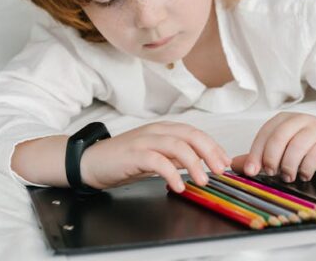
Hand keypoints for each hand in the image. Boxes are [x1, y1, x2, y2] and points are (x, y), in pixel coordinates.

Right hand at [80, 121, 230, 191]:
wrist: (90, 162)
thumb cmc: (122, 160)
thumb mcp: (154, 156)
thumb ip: (175, 156)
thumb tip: (198, 161)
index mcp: (163, 130)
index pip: (195, 133)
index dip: (213, 146)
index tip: (224, 161)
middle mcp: (156, 131)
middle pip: (190, 135)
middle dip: (210, 152)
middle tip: (220, 170)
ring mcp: (144, 141)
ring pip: (177, 146)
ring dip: (194, 163)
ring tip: (202, 181)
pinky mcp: (133, 154)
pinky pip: (157, 161)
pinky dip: (171, 173)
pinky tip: (178, 186)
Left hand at [231, 112, 315, 181]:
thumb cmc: (313, 145)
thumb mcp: (285, 148)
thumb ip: (261, 156)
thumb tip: (235, 165)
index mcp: (285, 119)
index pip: (265, 133)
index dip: (255, 153)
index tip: (251, 171)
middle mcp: (300, 119)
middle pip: (279, 137)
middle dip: (271, 158)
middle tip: (271, 174)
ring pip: (297, 145)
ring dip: (289, 165)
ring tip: (289, 176)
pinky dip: (307, 168)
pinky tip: (306, 175)